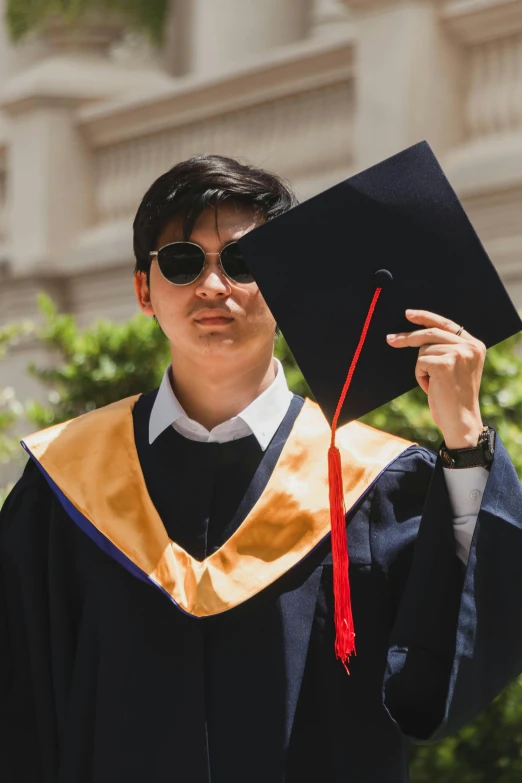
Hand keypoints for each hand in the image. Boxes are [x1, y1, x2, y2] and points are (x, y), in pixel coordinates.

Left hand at [386, 309, 485, 448]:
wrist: (461, 420)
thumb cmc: (454, 397)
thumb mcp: (458, 368)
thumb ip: (448, 348)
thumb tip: (419, 333)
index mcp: (475, 345)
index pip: (447, 324)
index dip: (426, 317)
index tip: (408, 314)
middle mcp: (470, 346)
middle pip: (430, 333)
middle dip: (408, 337)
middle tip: (390, 339)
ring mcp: (458, 354)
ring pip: (423, 350)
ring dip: (422, 368)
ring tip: (434, 384)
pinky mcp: (445, 363)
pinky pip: (420, 362)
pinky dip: (420, 376)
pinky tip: (431, 387)